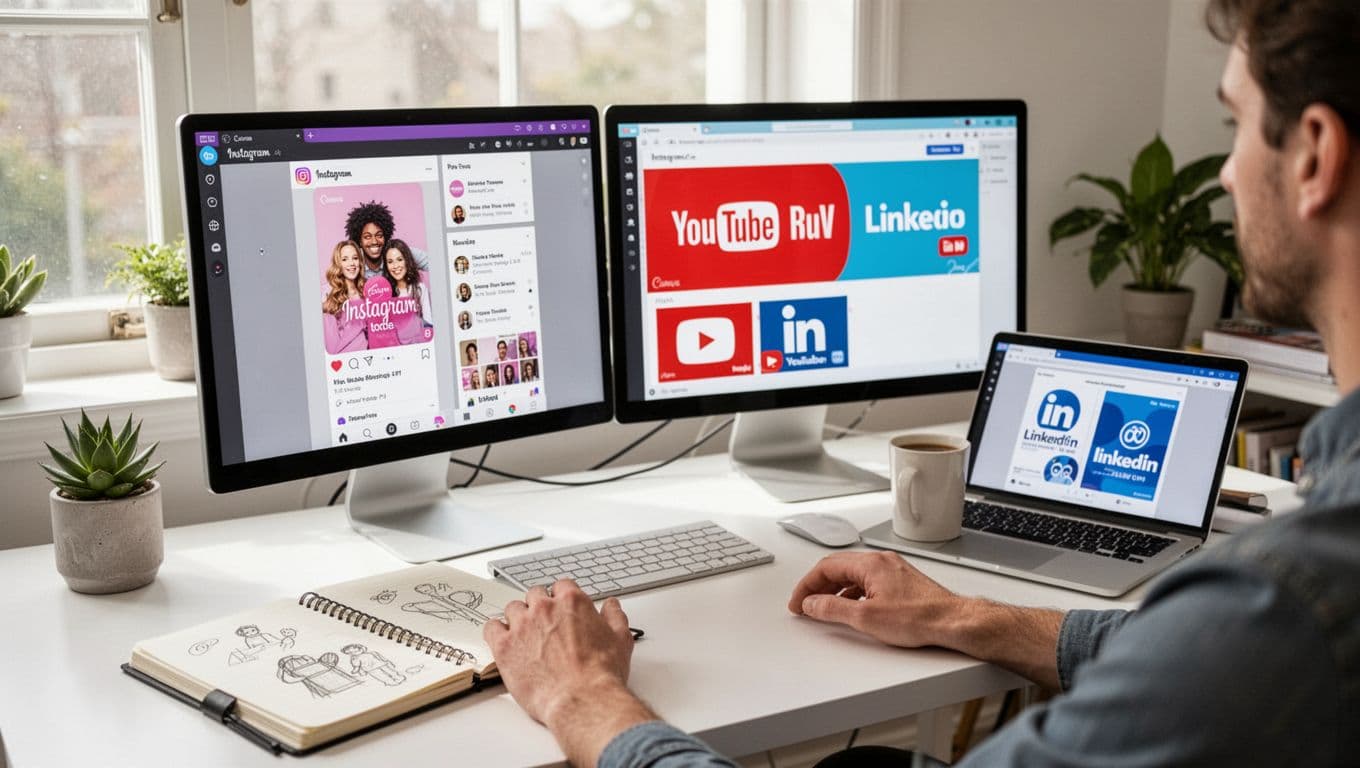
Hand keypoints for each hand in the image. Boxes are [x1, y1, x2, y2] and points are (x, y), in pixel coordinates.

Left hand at [483, 580, 636, 725]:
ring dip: (517, 619)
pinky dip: (495, 632)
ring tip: (524, 636)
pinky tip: (503, 641)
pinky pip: (491, 628)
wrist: (582, 699)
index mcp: (572, 602)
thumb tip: (611, 606)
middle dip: (539, 608)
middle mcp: (544, 608)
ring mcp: (522, 625)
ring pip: (512, 609)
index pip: (561, 586)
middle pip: (534, 595)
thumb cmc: (600, 674)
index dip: (561, 599)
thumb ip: (614, 617)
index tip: (561, 609)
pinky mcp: (504, 646)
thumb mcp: (620, 640)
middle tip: (544, 626)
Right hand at [788, 551, 965, 647]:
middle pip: (838, 568)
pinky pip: (868, 581)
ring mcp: (893, 570)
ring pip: (853, 575)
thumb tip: (811, 604)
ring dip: (835, 590)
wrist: (952, 621)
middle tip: (805, 605)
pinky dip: (852, 592)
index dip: (806, 585)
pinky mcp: (901, 582)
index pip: (826, 567)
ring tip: (824, 608)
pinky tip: (852, 608)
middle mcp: (881, 561)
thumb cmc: (919, 616)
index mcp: (870, 563)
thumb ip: (832, 608)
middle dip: (818, 586)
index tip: (797, 602)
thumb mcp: (865, 617)